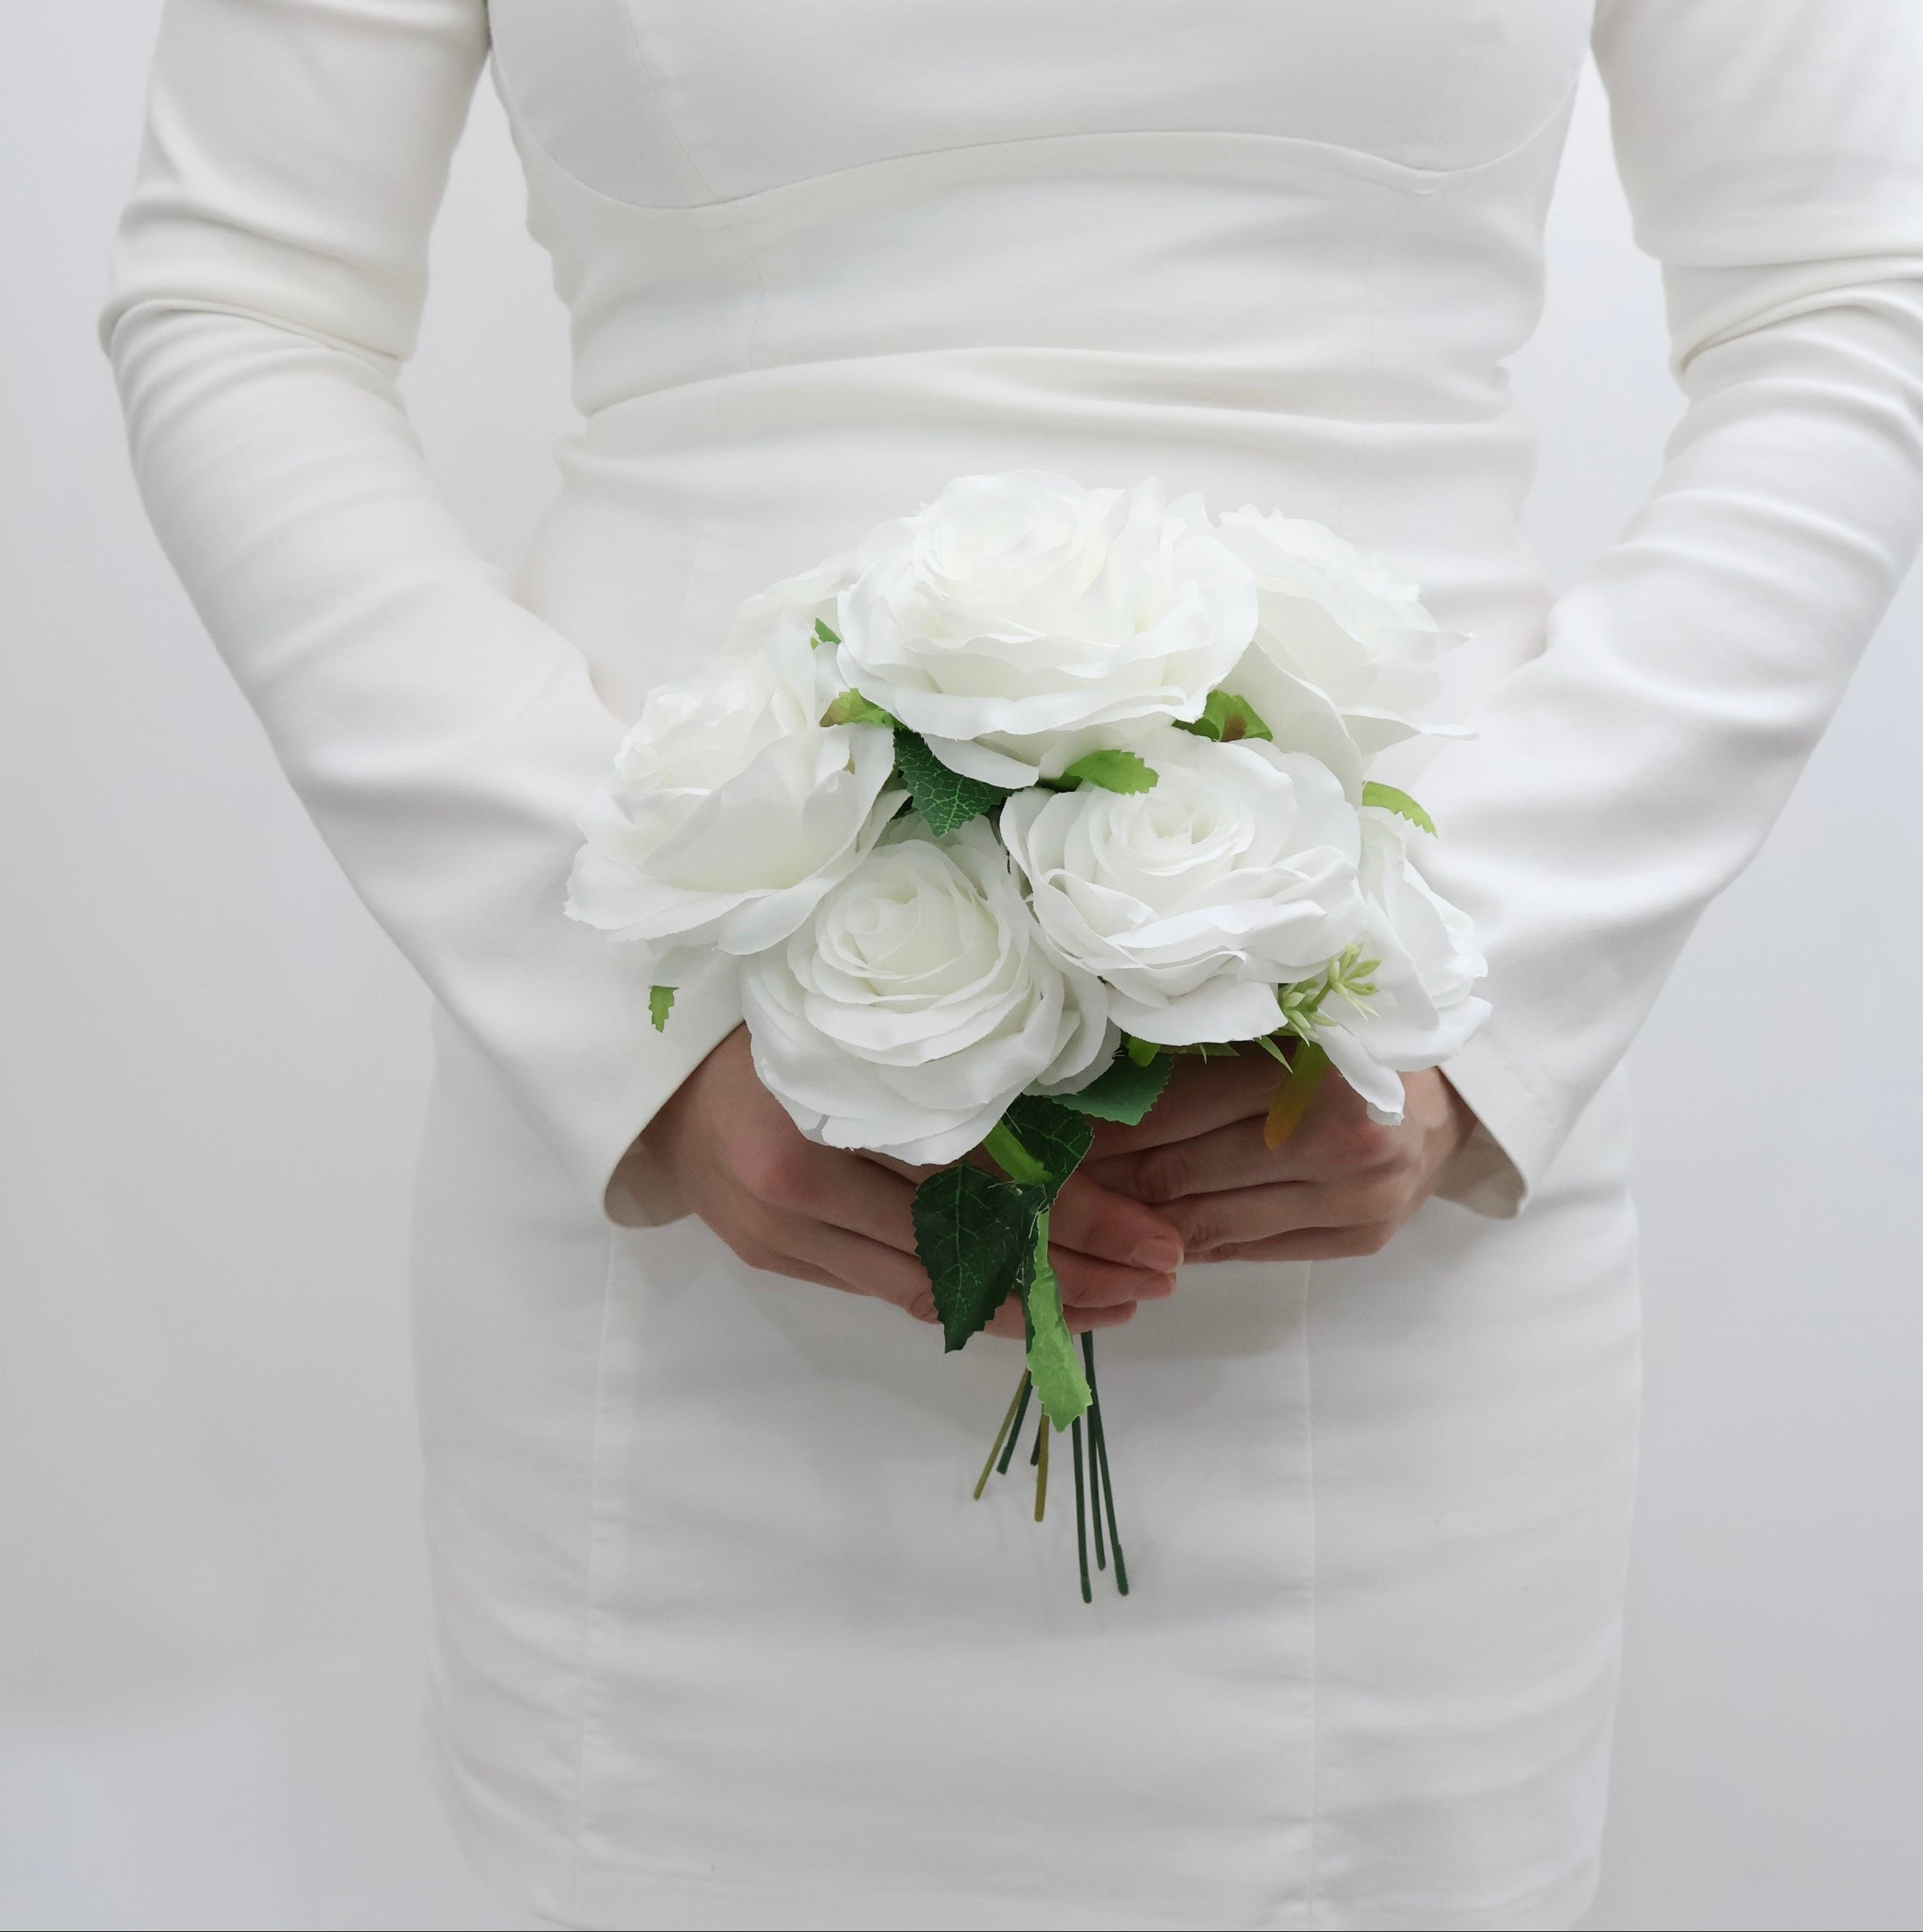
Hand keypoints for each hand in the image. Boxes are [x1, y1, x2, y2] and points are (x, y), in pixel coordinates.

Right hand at [642, 1028, 1185, 1334]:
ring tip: (1107, 1308)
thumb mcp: (860, 1019)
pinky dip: (956, 1297)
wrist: (645, 1057)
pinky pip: (882, 1288)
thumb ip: (949, 1068)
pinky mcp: (774, 1256)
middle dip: (1069, 1276)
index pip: (979, 1182)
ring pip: (924, 1289)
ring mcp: (781, 1235)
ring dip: (1021, 1305)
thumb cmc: (765, 1009)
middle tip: (1156, 1282)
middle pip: (960, 1251)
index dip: (1075, 1219)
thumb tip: (1077, 1117)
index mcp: (824, 1109)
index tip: (1155, 1240)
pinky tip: (1018, 1302)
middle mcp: (798, 1188)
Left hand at [1079, 1053, 1474, 1263]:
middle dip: (1108, 1175)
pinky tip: (1151, 1231)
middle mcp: (1340, 1141)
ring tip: (1086, 1204)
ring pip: (1206, 1224)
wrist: (1452, 1103)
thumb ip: (1210, 1048)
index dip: (1106, 1122)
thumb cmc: (1354, 1048)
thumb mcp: (1287, 1027)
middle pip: (1181, 1172)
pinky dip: (1191, 1242)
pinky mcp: (1357, 1241)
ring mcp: (1353, 1201)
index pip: (1176, 1107)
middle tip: (1052, 1171)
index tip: (1053, 1126)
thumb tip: (1098, 1081)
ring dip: (1137, 1219)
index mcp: (1315, 1069)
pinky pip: (1246, 1252)